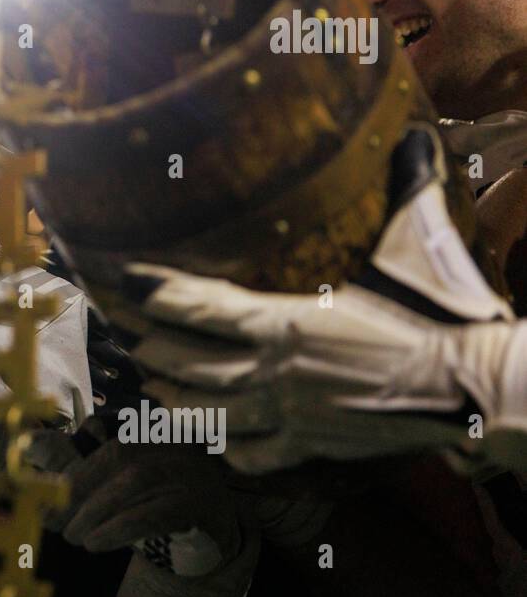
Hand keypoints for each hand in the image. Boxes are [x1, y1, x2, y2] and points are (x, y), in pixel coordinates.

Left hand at [30, 427, 238, 573]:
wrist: (214, 530)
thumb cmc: (157, 503)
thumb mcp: (124, 485)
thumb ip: (88, 476)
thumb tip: (37, 468)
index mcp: (149, 435)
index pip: (105, 447)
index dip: (71, 473)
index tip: (44, 500)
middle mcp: (170, 446)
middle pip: (117, 457)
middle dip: (78, 491)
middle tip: (56, 524)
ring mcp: (187, 473)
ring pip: (134, 482)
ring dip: (95, 511)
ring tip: (75, 537)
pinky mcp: (198, 505)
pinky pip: (154, 512)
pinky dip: (119, 528)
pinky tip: (97, 543)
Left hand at [124, 176, 526, 472]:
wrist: (472, 389)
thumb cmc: (440, 318)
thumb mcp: (415, 250)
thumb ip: (405, 194)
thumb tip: (417, 142)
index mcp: (288, 323)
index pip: (202, 305)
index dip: (159, 292)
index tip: (127, 277)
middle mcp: (274, 371)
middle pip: (188, 362)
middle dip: (150, 346)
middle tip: (124, 333)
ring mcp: (287, 414)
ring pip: (207, 411)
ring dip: (172, 396)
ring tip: (149, 382)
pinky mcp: (309, 446)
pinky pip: (252, 454)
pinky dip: (227, 446)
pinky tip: (213, 439)